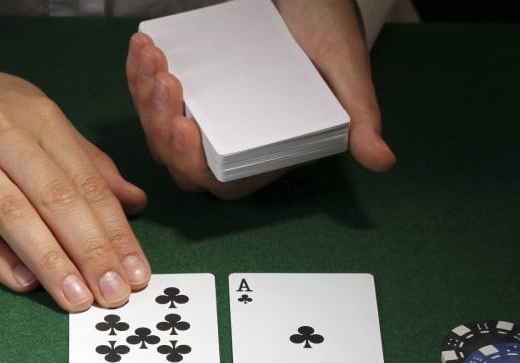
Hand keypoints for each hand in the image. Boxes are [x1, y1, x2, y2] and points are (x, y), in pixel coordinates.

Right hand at [0, 69, 150, 311]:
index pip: (86, 182)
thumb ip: (84, 162)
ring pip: (12, 213)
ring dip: (50, 260)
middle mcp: (2, 135)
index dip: (115, 231)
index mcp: (38, 118)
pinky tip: (23, 282)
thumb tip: (135, 203)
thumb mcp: (37, 119)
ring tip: (77, 299)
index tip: (138, 272)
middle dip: (91, 250)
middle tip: (115, 294)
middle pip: (55, 197)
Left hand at [126, 0, 395, 199]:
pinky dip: (138, 74)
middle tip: (165, 82)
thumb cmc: (327, 24)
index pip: (216, 182)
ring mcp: (202, 114)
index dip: (191, 164)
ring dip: (144, 97)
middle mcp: (228, 139)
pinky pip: (149, 95)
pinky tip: (141, 49)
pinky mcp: (184, 89)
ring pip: (155, 126)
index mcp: (261, 151)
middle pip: (175, 157)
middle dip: (158, 124)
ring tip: (155, 59)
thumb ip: (361, 116)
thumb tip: (382, 161)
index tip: (184, 127)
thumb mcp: (345, 68)